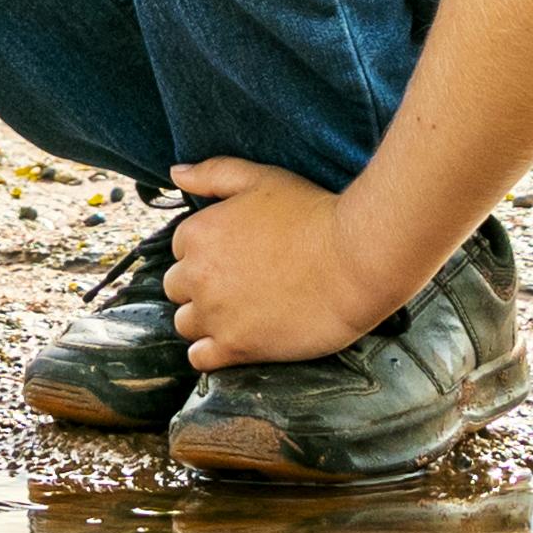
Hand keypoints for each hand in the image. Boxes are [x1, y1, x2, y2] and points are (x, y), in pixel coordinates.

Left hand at [153, 159, 396, 370]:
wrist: (355, 260)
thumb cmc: (314, 215)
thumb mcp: (261, 179)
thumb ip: (213, 173)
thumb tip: (176, 173)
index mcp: (198, 233)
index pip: (181, 249)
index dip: (208, 253)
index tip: (236, 257)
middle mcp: (197, 275)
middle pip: (178, 287)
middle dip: (201, 285)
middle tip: (239, 285)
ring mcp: (215, 314)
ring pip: (185, 323)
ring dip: (204, 319)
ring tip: (239, 313)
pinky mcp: (236, 347)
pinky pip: (199, 358)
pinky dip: (210, 352)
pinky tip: (234, 341)